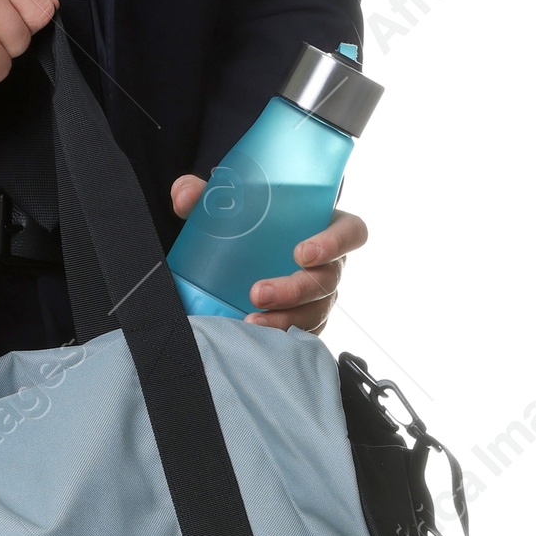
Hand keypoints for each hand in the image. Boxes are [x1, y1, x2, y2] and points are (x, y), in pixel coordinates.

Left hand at [169, 179, 368, 332]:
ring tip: (249, 322)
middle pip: (327, 281)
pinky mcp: (306, 323)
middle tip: (258, 293)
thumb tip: (183, 196)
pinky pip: (303, 337)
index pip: (351, 233)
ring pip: (315, 313)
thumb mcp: (238, 204)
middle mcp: (331, 265)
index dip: (334, 244)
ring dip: (283, 320)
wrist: (252, 251)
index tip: (301, 253)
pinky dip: (280, 339)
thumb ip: (208, 194)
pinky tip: (255, 341)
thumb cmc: (259, 222)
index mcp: (328, 227)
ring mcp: (320, 298)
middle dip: (294, 290)